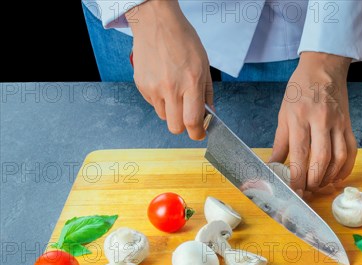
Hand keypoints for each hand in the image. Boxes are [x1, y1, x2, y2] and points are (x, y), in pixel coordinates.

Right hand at [127, 0, 212, 139]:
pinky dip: (160, 99)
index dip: (197, 133)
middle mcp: (171, 88)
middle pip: (175, 127)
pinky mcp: (141, 85)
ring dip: (171, 111)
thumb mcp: (204, 66)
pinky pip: (152, 103)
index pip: (192, 122)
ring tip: (175, 91)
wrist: (157, 23)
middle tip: (188, 116)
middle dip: (184, 126)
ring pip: (163, 116)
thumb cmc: (183, 40)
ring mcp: (153, 87)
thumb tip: (209, 114)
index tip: (199, 133)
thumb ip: (207, 93)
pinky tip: (163, 82)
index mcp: (190, 83)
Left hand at [270, 52, 356, 195]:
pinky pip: (351, 151)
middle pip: (321, 158)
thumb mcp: (284, 113)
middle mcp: (320, 120)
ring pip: (339, 157)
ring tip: (320, 185)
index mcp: (300, 117)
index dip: (297, 176)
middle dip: (314, 180)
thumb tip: (273, 166)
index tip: (294, 190)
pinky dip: (345, 168)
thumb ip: (281, 142)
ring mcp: (338, 123)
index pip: (299, 153)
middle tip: (307, 189)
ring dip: (330, 177)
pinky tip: (337, 176)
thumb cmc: (300, 89)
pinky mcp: (349, 124)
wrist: (324, 66)